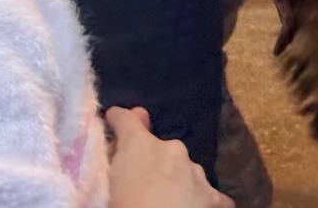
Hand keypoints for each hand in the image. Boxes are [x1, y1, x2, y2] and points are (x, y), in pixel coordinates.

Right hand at [105, 107, 231, 207]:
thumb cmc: (123, 207)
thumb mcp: (102, 190)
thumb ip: (110, 162)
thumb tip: (115, 149)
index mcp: (139, 147)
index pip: (127, 121)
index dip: (119, 119)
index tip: (114, 118)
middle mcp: (172, 150)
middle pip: (158, 150)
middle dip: (149, 164)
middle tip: (137, 187)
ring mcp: (197, 172)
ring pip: (183, 171)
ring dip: (173, 182)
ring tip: (162, 205)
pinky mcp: (214, 197)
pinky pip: (206, 195)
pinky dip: (198, 202)